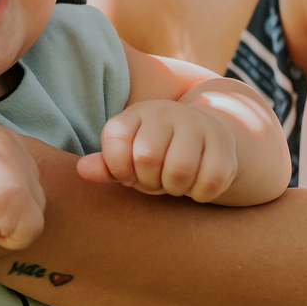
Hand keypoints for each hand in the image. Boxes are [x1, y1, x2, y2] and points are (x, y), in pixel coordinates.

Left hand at [78, 100, 239, 200]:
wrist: (206, 138)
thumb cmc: (157, 153)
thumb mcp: (129, 158)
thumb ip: (106, 166)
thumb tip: (82, 170)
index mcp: (136, 114)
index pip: (116, 145)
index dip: (121, 171)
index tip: (129, 174)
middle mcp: (166, 111)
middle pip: (147, 158)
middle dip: (149, 182)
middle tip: (156, 181)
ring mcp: (197, 123)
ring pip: (180, 171)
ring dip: (175, 189)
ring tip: (175, 183)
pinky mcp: (224, 142)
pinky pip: (210, 180)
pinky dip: (201, 194)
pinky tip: (197, 185)